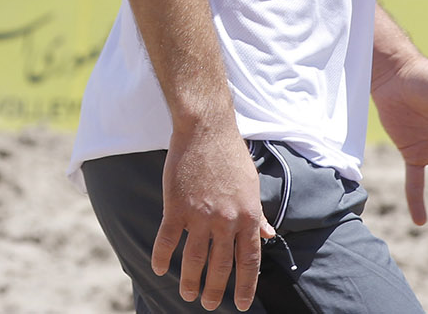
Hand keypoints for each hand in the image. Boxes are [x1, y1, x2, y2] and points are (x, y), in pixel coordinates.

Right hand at [156, 120, 274, 311]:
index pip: (249, 261)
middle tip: (209, 304)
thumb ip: (259, 215)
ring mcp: (200, 215)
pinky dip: (161, 255)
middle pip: (221, 265)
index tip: (240, 303)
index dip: (245, 285)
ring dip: (190, 280)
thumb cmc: (231, 156)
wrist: (206, 130)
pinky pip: (168, 239)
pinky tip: (158, 268)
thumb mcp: (253, 186)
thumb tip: (269, 235)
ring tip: (186, 294)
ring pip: (194, 258)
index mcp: (248, 217)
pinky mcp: (176, 206)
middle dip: (216, 289)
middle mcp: (226, 221)